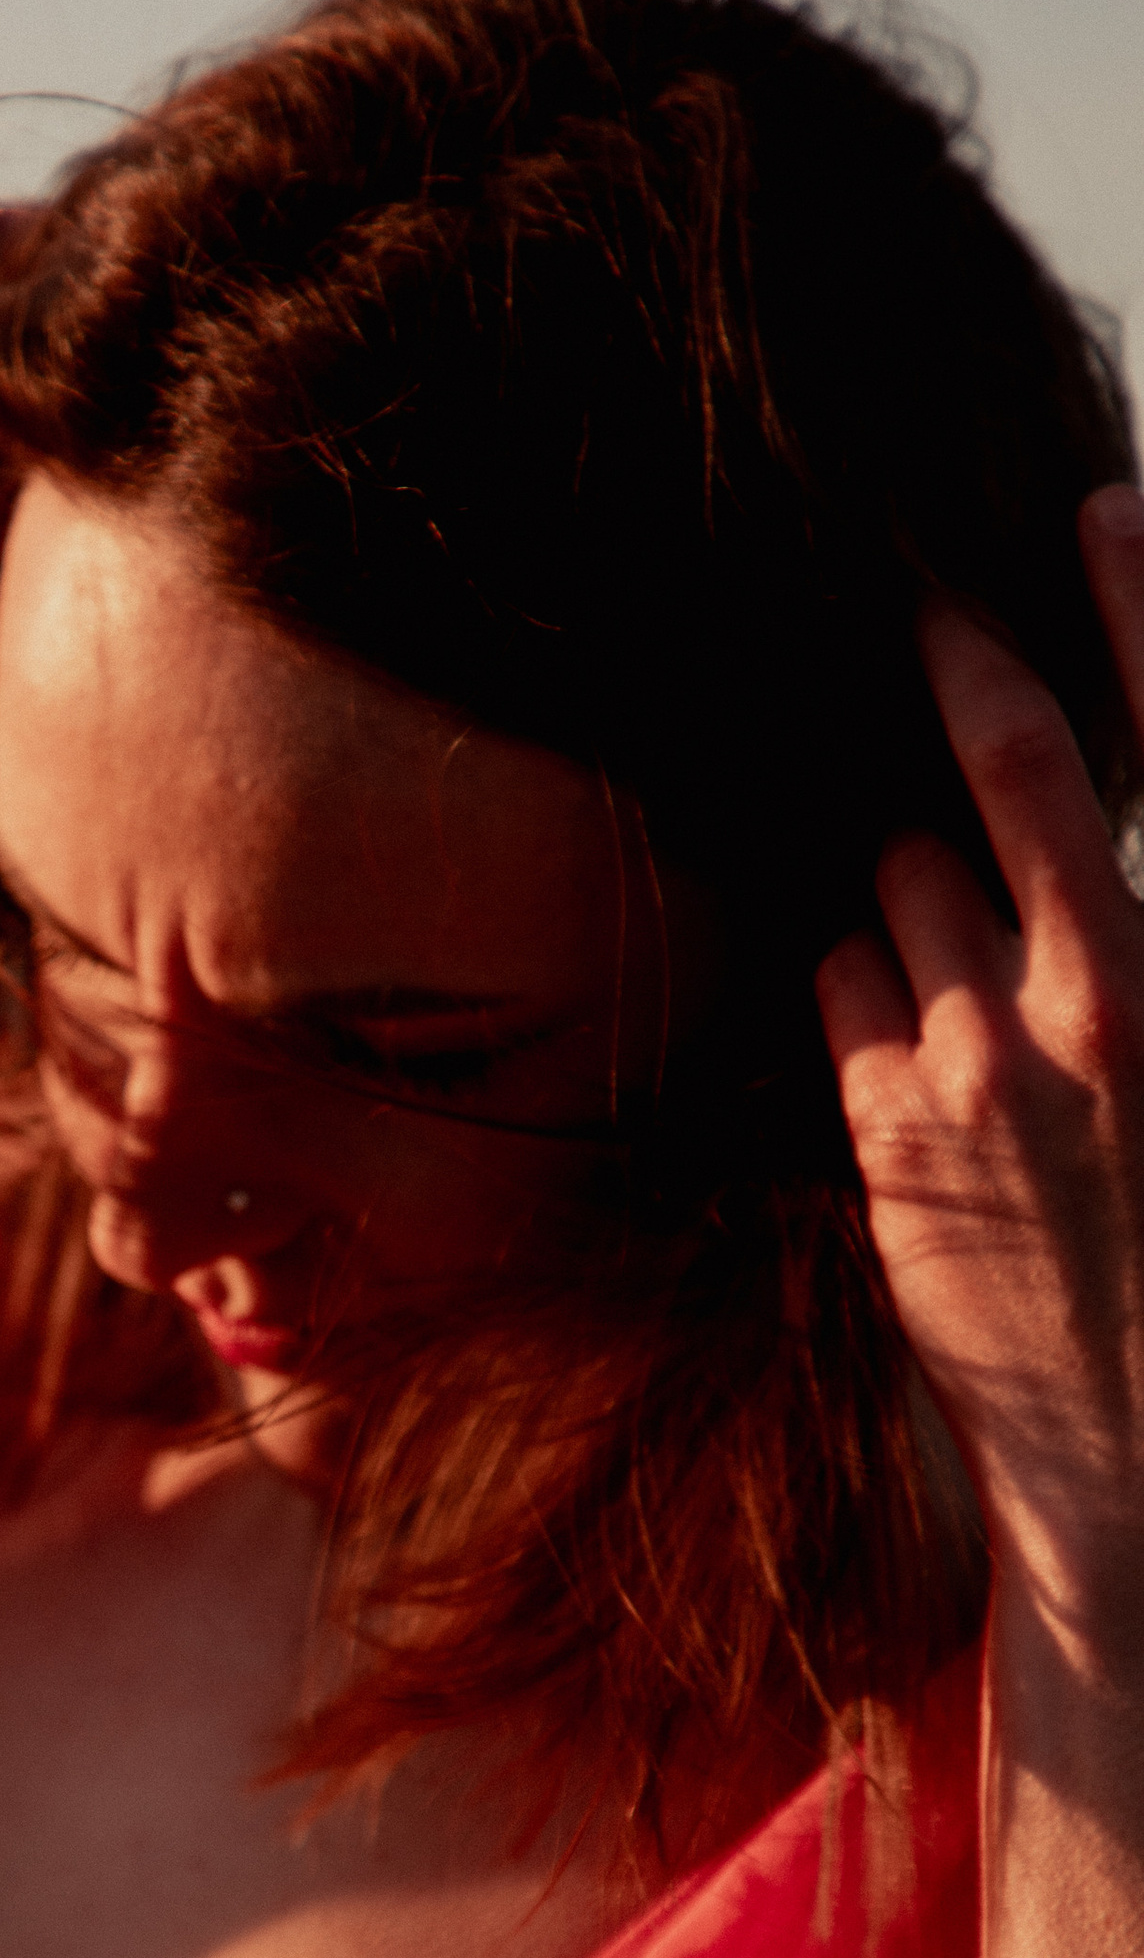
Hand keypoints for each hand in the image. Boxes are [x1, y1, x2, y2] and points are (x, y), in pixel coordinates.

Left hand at [818, 486, 1143, 1667]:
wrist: (1134, 1449)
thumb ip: (1126, 948)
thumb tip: (1076, 854)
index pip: (1135, 753)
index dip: (1127, 609)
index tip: (1088, 508)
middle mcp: (1099, 996)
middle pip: (1000, 770)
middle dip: (958, 680)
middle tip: (924, 616)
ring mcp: (980, 1061)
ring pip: (900, 887)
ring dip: (911, 896)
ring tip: (959, 978)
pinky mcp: (888, 1131)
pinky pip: (842, 987)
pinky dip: (861, 992)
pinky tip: (907, 1053)